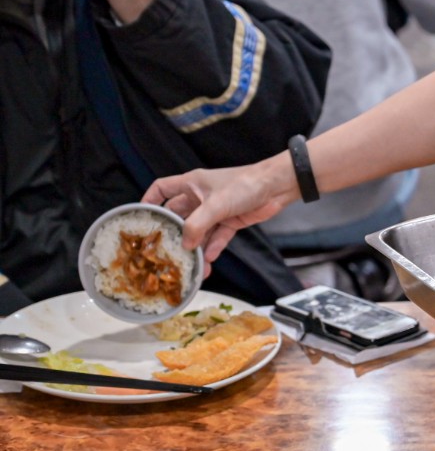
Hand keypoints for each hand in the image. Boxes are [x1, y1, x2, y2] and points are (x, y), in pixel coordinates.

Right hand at [142, 157, 295, 276]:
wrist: (277, 187)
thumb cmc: (245, 184)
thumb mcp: (215, 204)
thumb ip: (197, 225)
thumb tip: (186, 245)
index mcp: (191, 184)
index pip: (161, 189)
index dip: (149, 201)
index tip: (141, 217)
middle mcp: (200, 197)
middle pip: (179, 216)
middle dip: (174, 234)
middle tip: (166, 251)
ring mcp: (216, 210)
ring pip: (200, 231)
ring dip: (196, 247)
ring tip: (191, 266)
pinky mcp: (231, 220)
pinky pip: (217, 237)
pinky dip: (213, 248)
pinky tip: (209, 261)